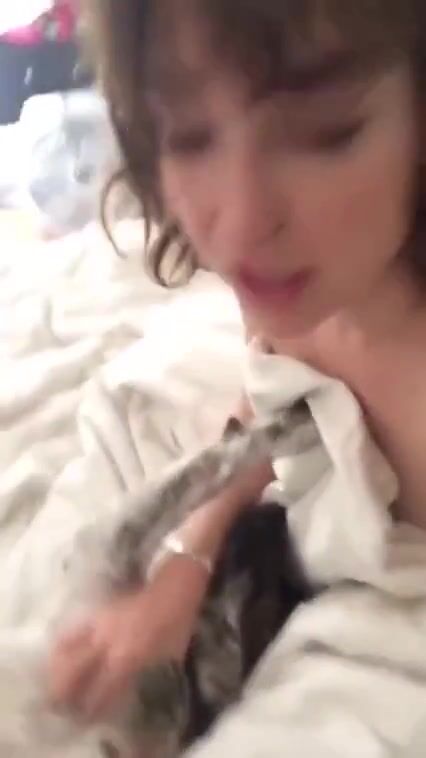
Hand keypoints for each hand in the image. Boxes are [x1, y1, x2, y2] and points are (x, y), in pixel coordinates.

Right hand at [48, 569, 202, 721]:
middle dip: (63, 691)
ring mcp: (99, 624)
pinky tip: (60, 653)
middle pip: (73, 670)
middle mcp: (106, 642)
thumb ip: (144, 676)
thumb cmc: (176, 624)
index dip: (91, 708)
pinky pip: (73, 630)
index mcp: (126, 656)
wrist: (174, 588)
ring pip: (66, 648)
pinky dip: (63, 644)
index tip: (85, 719)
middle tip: (60, 705)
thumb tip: (128, 693)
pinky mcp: (98, 612)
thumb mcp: (168, 658)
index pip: (101, 690)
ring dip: (57, 668)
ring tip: (55, 682)